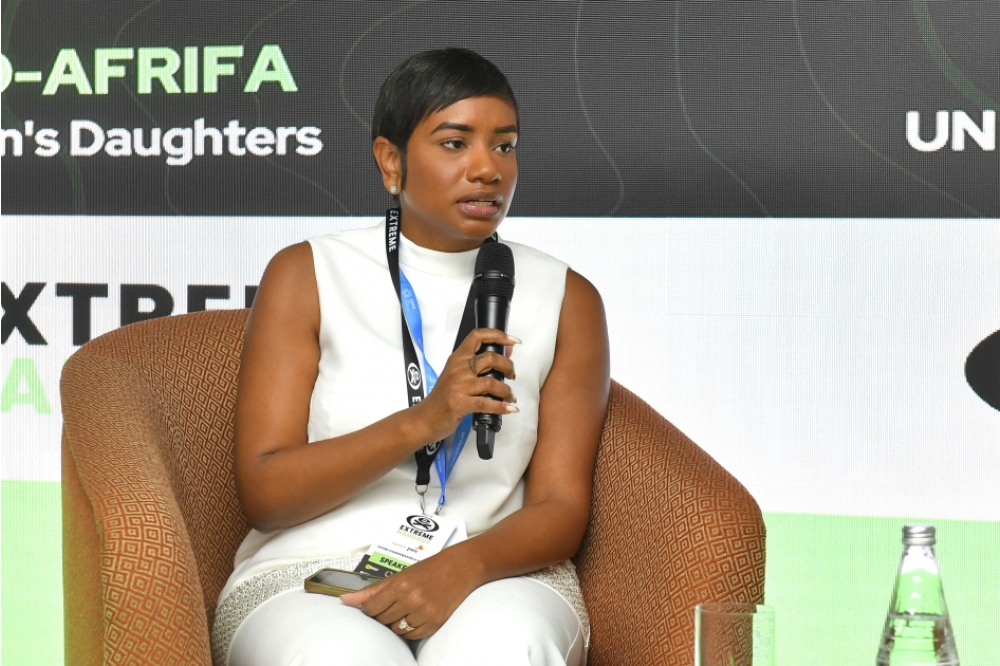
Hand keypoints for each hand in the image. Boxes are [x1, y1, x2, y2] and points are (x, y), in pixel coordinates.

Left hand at [340, 550, 480, 639]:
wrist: (462, 567)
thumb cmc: (431, 568)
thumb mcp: (401, 574)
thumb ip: (372, 590)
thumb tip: (346, 600)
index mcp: (400, 584)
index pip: (371, 607)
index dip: (370, 608)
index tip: (376, 604)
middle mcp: (411, 599)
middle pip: (383, 620)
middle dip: (385, 613)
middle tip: (397, 602)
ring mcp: (424, 612)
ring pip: (397, 629)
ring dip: (398, 622)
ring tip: (408, 607)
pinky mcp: (435, 622)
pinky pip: (413, 635)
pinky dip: (412, 628)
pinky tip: (417, 614)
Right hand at [410, 328, 519, 444]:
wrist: (424, 418)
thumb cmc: (442, 397)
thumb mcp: (457, 376)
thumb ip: (479, 365)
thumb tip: (506, 352)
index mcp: (457, 358)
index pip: (477, 337)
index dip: (498, 335)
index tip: (512, 341)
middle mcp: (459, 368)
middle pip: (490, 358)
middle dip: (508, 366)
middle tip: (512, 375)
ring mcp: (459, 386)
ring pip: (492, 382)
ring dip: (506, 390)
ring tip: (510, 396)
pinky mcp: (460, 403)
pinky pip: (487, 403)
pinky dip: (502, 407)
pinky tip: (510, 408)